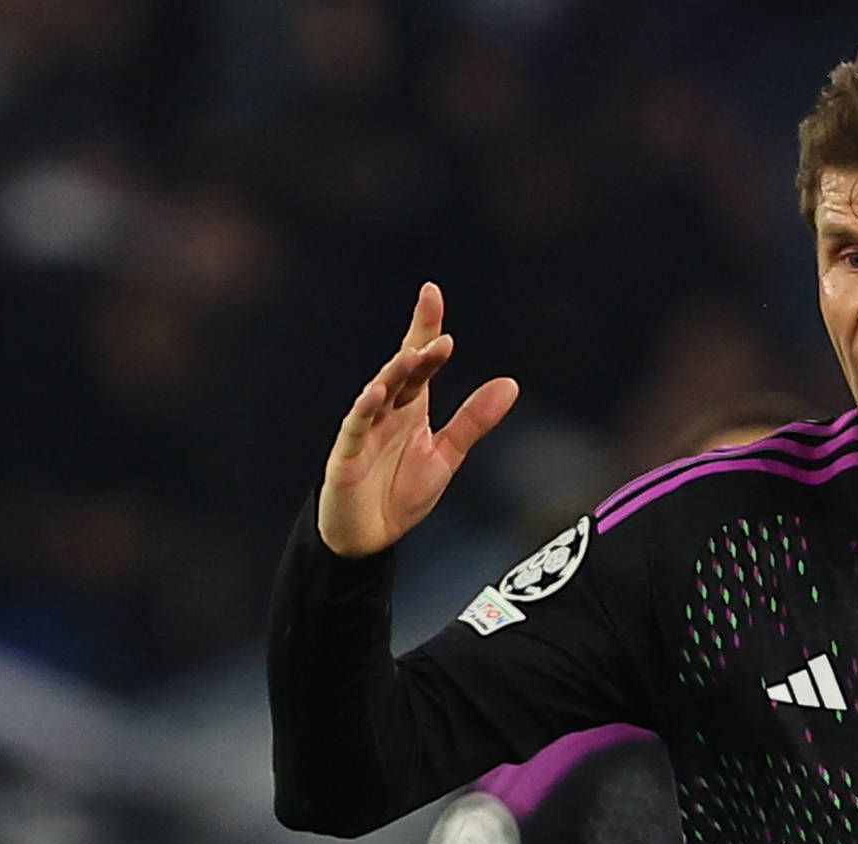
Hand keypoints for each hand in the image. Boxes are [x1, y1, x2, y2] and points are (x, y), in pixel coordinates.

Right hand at [317, 284, 519, 558]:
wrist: (367, 538)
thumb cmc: (400, 493)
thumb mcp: (446, 456)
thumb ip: (474, 420)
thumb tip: (511, 383)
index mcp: (411, 408)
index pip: (420, 360)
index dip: (426, 327)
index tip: (432, 292)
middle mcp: (386, 411)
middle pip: (401, 371)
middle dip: (417, 351)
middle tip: (439, 336)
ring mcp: (364, 430)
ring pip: (378, 393)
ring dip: (395, 374)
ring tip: (414, 356)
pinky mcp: (346, 456)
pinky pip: (355, 427)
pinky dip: (366, 409)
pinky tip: (378, 391)